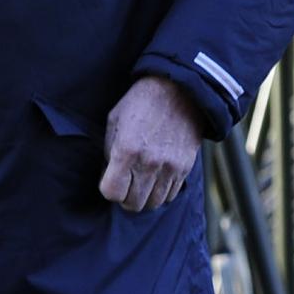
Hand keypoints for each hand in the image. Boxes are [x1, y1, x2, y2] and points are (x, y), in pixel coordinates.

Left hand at [99, 77, 203, 211]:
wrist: (179, 90)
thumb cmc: (140, 103)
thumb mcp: (114, 120)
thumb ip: (110, 150)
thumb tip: (108, 174)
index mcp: (126, 150)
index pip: (112, 192)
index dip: (108, 190)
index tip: (110, 181)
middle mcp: (149, 163)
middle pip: (133, 203)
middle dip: (125, 197)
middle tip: (125, 185)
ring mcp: (169, 167)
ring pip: (153, 203)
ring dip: (144, 197)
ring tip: (141, 183)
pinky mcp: (185, 168)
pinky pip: (170, 195)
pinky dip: (161, 192)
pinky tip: (156, 178)